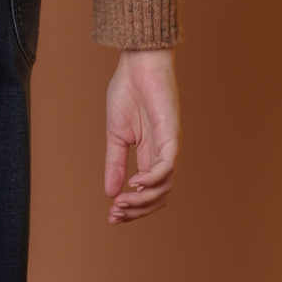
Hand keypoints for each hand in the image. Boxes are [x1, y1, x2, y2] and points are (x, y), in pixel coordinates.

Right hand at [103, 49, 178, 223]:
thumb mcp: (116, 136)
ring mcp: (169, 146)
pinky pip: (167, 166)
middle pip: (159, 196)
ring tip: (121, 202)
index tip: (111, 216)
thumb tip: (110, 193)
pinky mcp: (171, 135)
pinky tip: (134, 183)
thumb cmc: (127, 94)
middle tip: (115, 214)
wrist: (136, 66)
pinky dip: (151, 180)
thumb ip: (115, 164)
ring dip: (142, 200)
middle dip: (137, 211)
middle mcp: (163, 155)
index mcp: (150, 156)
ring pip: (164, 186)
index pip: (147, 193)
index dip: (132, 208)